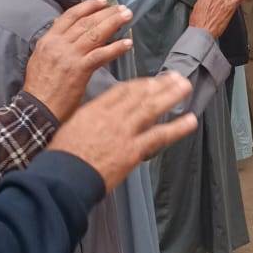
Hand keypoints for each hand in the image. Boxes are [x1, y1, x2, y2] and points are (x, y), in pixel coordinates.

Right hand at [23, 0, 133, 120]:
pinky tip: (127, 43)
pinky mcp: (79, 70)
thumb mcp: (41, 59)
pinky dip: (116, 48)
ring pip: (95, 34)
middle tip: (123, 8)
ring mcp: (69, 56)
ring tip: (127, 17)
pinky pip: (101, 55)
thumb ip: (55, 44)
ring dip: (114, 23)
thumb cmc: (40, 88)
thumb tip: (67, 32)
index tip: (103, 1)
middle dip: (107, 13)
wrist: (37, 108)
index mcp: (48, 40)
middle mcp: (58, 44)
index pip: (70, 16)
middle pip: (86, 22)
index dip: (88, 6)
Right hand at [48, 73, 197, 192]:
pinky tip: (189, 121)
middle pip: (141, 95)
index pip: (123, 90)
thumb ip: (89, 119)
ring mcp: (124, 132)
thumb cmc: (63, 156)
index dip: (141, 84)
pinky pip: (159, 136)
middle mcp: (112, 117)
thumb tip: (98, 117)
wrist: (65, 176)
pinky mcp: (133, 150)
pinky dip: (177, 128)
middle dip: (160, 84)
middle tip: (176, 77)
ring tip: (186, 88)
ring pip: (152, 108)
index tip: (153, 81)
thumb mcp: (71, 127)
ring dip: (171, 96)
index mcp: (95, 109)